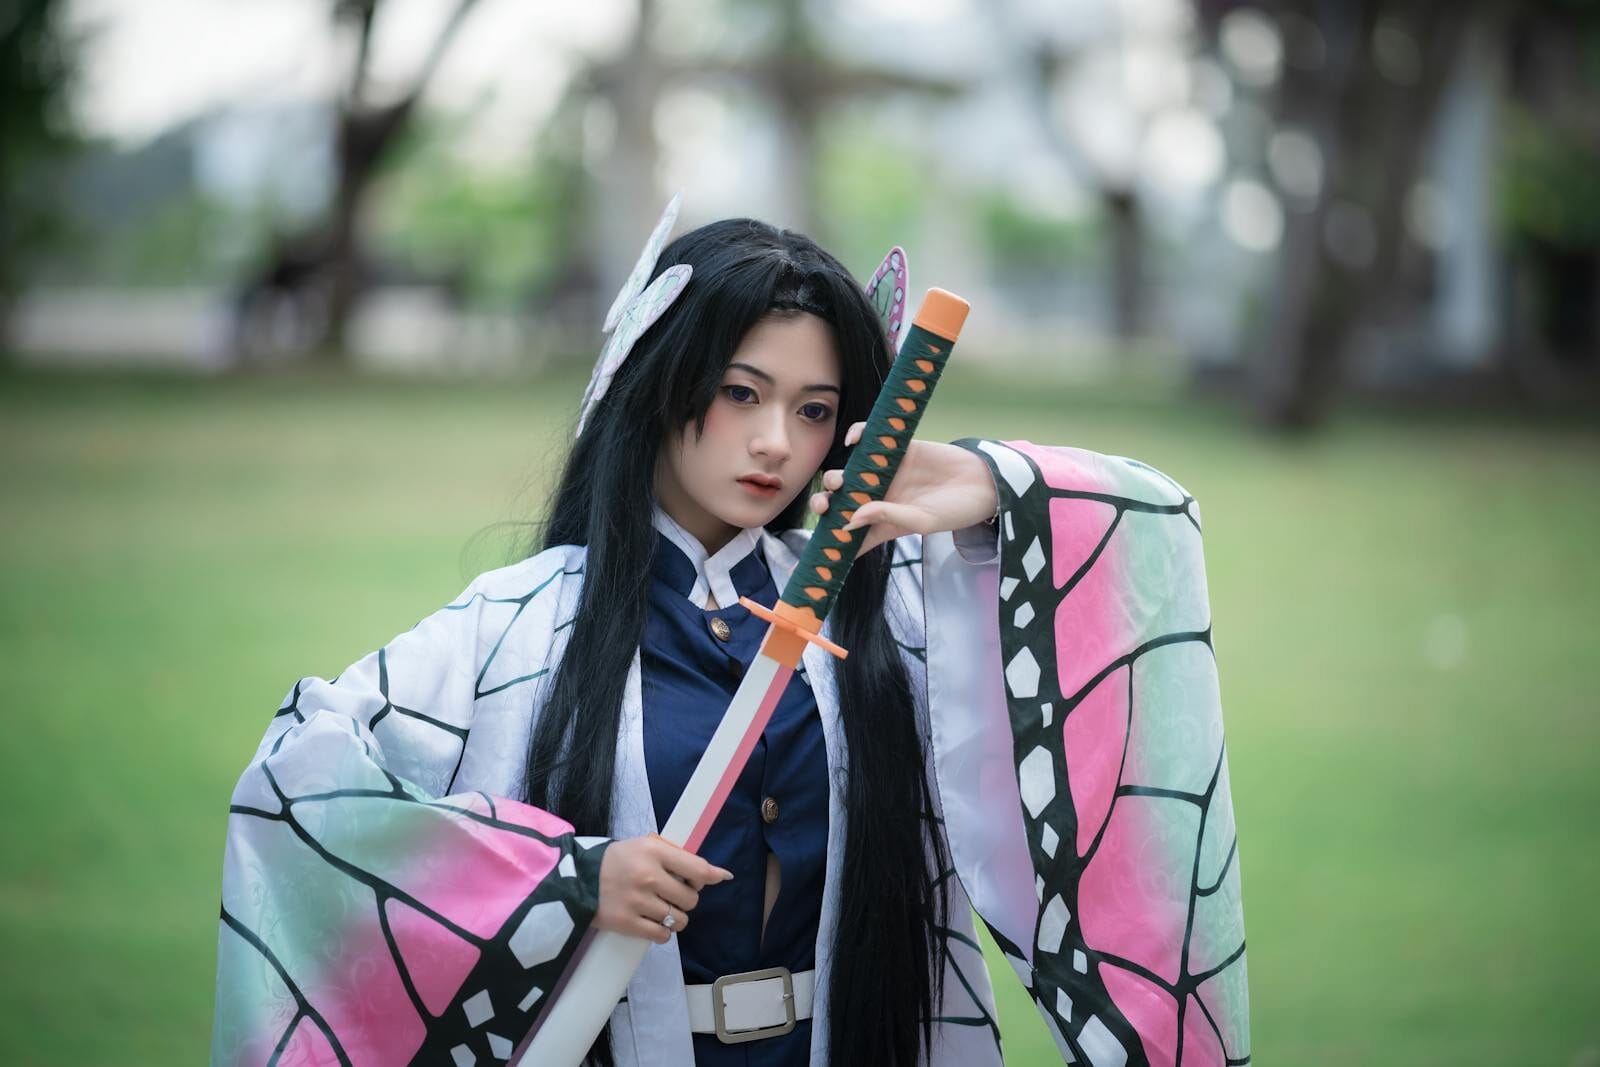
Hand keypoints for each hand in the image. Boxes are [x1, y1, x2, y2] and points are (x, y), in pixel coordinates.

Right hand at [594, 834, 732, 943]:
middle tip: (671, 894)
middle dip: (686, 899)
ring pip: (679, 920)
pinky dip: (662, 932)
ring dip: (675, 918)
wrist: (576, 878)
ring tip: (660, 909)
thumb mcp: (645, 846)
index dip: (709, 877)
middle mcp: (648, 876)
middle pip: (690, 899)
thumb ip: (679, 857)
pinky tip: (652, 922)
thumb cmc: (618, 860)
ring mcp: (637, 901)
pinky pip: (662, 936)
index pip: (698, 869)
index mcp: (654, 851)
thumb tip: (720, 875)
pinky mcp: (626, 923)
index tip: (714, 879)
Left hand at [808, 422, 998, 555]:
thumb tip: (851, 518)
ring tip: (841, 481)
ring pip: (848, 473)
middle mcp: (879, 498)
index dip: (832, 539)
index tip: (821, 543)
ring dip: (835, 477)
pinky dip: (856, 436)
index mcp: (883, 523)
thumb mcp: (922, 522)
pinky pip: (868, 439)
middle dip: (826, 504)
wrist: (984, 483)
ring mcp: (885, 473)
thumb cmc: (956, 512)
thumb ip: (887, 517)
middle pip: (841, 502)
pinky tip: (853, 442)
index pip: (851, 534)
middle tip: (826, 505)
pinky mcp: (896, 448)